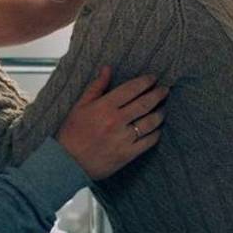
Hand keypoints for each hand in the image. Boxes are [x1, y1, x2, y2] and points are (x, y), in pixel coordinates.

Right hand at [56, 66, 168, 180]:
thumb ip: (96, 86)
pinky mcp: (127, 154)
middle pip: (145, 103)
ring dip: (160, 113)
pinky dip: (156, 133)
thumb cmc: (72, 134)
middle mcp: (116, 121)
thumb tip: (107, 68)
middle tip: (165, 90)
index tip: (153, 78)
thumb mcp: (80, 106)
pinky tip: (157, 129)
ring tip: (162, 109)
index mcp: (104, 107)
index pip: (131, 89)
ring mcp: (123, 138)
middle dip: (158, 94)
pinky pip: (148, 141)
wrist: (68, 163)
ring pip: (150, 122)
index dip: (145, 82)